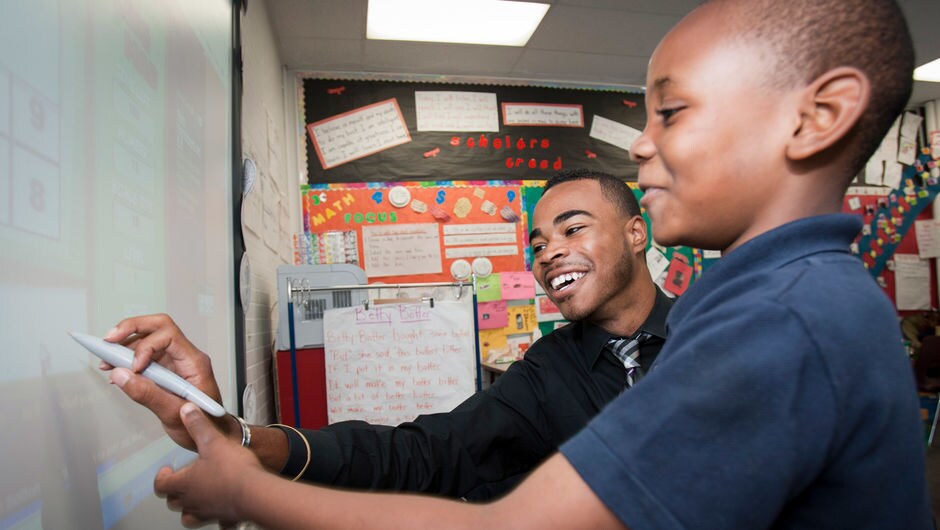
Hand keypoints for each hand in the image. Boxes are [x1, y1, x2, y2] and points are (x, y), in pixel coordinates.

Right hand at [101, 314, 226, 449]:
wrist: (211, 433)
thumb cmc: (203, 424)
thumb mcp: (174, 413)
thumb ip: (147, 394)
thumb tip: (120, 375)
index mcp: (194, 362)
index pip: (169, 335)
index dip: (146, 346)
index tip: (134, 367)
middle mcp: (186, 357)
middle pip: (158, 327)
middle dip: (132, 329)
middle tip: (108, 340)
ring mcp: (176, 362)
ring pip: (149, 339)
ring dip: (125, 346)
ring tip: (106, 361)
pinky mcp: (166, 370)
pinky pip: (145, 356)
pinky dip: (128, 360)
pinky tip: (115, 371)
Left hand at [155, 403, 263, 527]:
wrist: (255, 491)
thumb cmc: (233, 470)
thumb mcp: (213, 441)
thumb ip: (198, 425)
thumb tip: (186, 411)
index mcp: (185, 483)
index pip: (161, 485)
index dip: (161, 477)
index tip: (166, 470)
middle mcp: (193, 501)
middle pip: (174, 502)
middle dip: (174, 492)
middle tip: (180, 481)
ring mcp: (208, 511)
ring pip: (189, 517)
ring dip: (189, 509)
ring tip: (195, 500)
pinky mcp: (224, 517)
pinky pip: (218, 522)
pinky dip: (217, 518)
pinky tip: (223, 513)